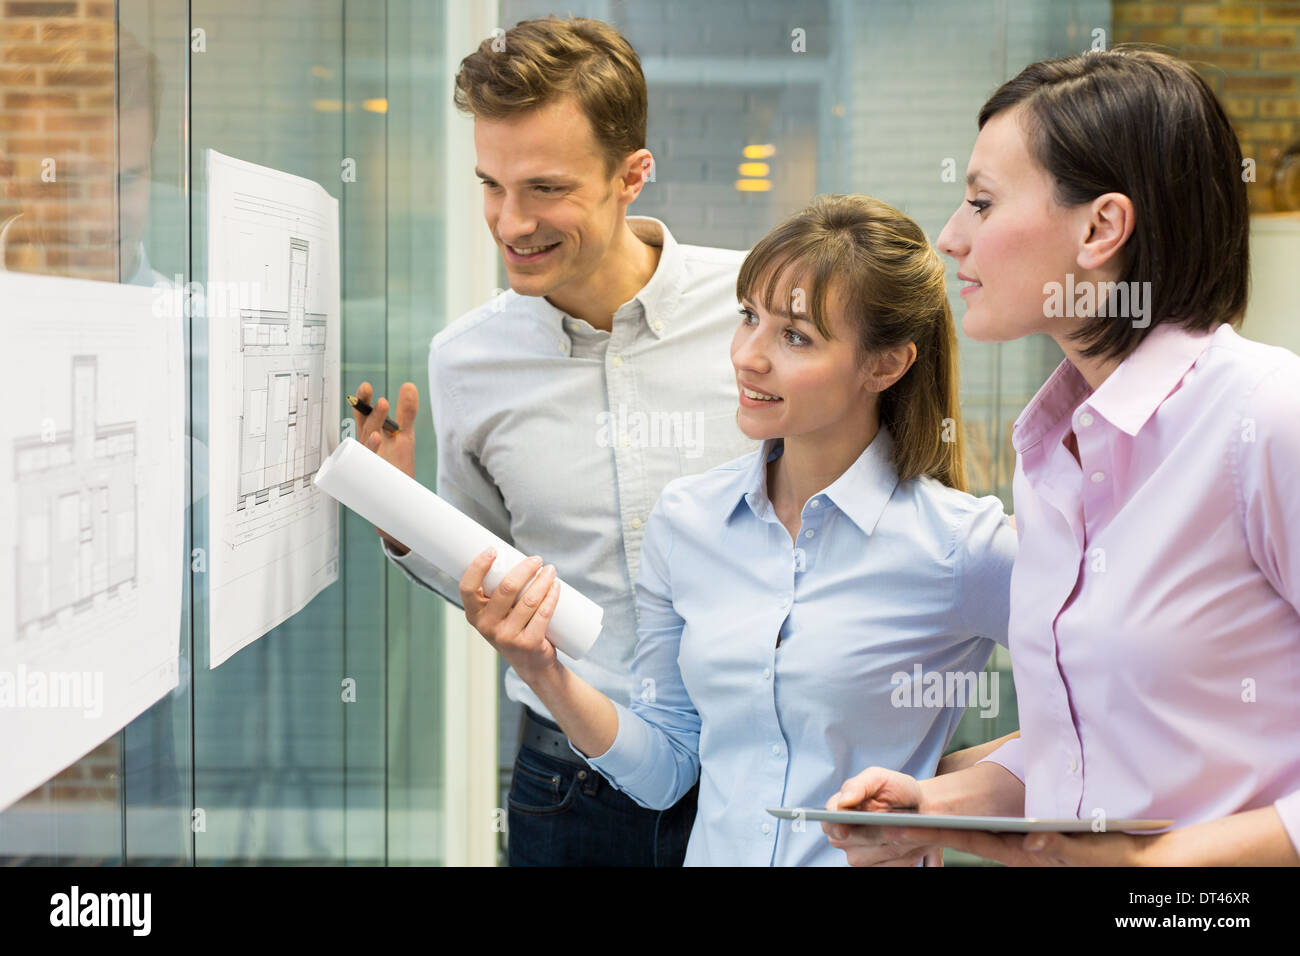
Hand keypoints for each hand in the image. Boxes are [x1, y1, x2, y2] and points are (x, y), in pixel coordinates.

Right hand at [354, 380, 417, 553]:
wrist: (396, 501)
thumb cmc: (396, 465)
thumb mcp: (404, 435)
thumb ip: (406, 412)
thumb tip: (409, 385)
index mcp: (371, 435)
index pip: (364, 416)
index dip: (363, 402)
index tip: (366, 386)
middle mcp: (367, 448)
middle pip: (365, 427)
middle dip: (369, 412)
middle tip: (378, 398)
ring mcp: (368, 463)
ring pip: (366, 444)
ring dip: (373, 429)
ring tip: (381, 412)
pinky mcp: (371, 478)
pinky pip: (366, 466)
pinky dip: (371, 453)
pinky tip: (376, 440)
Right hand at [459, 548, 561, 684]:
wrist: (531, 664)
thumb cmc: (513, 627)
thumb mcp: (497, 613)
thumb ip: (498, 591)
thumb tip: (511, 554)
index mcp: (474, 615)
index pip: (467, 588)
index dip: (478, 566)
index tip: (493, 550)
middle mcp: (486, 627)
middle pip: (506, 588)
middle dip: (525, 568)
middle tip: (537, 560)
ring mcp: (507, 637)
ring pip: (528, 600)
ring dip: (543, 580)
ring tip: (551, 570)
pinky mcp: (528, 643)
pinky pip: (543, 614)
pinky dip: (552, 596)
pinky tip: (556, 587)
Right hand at [822, 767, 943, 866]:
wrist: (920, 808)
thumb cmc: (897, 790)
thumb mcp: (879, 778)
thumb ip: (858, 786)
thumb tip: (843, 802)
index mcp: (839, 810)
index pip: (828, 822)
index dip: (836, 825)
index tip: (847, 827)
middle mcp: (843, 835)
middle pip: (850, 841)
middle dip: (875, 832)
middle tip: (898, 824)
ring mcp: (857, 854)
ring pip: (870, 855)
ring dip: (893, 844)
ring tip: (909, 830)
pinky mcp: (875, 866)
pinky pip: (887, 865)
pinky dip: (902, 856)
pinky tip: (911, 843)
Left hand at [882, 826, 1158, 865]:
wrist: (1136, 859)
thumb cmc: (1110, 854)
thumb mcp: (1085, 851)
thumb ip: (1058, 847)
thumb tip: (1030, 842)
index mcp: (1023, 853)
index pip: (970, 841)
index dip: (935, 835)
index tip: (900, 829)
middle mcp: (1016, 851)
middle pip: (963, 838)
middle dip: (925, 833)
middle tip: (883, 825)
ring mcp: (1020, 849)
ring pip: (974, 838)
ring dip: (939, 832)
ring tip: (901, 823)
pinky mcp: (1030, 846)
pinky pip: (992, 838)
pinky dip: (966, 832)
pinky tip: (944, 827)